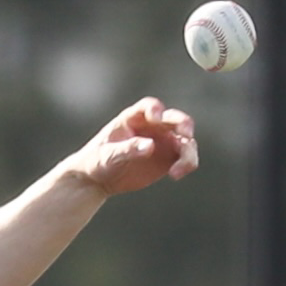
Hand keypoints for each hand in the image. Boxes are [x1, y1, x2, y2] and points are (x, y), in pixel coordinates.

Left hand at [72, 97, 198, 195]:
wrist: (98, 179)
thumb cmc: (98, 161)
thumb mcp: (108, 156)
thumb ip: (128, 149)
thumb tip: (150, 146)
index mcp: (134, 117)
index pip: (149, 106)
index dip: (155, 109)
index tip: (156, 118)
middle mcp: (154, 125)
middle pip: (175, 119)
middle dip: (184, 124)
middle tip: (186, 135)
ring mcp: (163, 141)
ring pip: (185, 140)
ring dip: (188, 152)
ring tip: (176, 171)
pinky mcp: (168, 159)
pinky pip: (185, 158)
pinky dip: (186, 164)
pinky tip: (175, 175)